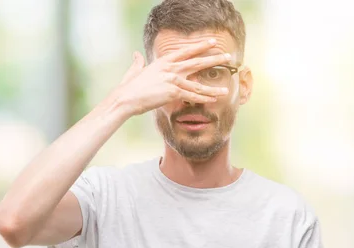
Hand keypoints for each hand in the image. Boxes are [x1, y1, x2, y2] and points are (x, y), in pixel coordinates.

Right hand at [110, 39, 231, 115]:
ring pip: (197, 84)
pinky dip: (203, 99)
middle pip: (197, 62)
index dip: (200, 46)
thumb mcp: (134, 71)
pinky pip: (192, 96)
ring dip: (212, 88)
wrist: (126, 98)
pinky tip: (213, 100)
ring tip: (225, 89)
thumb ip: (137, 63)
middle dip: (214, 59)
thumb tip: (135, 55)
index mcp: (162, 61)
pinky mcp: (173, 92)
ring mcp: (173, 80)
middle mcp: (170, 68)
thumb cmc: (128, 87)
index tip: (211, 42)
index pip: (185, 51)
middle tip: (228, 56)